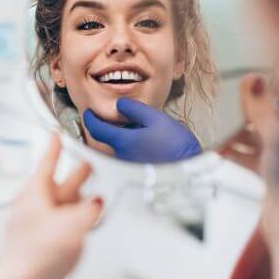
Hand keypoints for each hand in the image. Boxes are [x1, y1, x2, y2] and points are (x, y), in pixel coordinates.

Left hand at [0, 134, 102, 278]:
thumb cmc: (37, 255)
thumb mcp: (74, 224)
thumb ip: (89, 210)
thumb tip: (96, 203)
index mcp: (35, 193)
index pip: (48, 161)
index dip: (55, 146)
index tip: (57, 133)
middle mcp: (32, 208)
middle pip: (58, 184)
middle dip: (76, 174)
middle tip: (89, 164)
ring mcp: (33, 228)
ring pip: (60, 207)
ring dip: (77, 201)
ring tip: (94, 198)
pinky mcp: (37, 247)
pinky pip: (59, 226)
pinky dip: (73, 222)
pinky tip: (81, 229)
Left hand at [83, 97, 202, 163]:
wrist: (190, 171)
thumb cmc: (176, 146)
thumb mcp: (157, 119)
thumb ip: (135, 109)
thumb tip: (119, 104)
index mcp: (123, 141)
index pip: (97, 129)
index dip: (90, 118)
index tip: (88, 112)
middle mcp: (121, 157)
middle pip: (109, 138)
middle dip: (114, 127)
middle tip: (127, 118)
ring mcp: (128, 167)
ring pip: (120, 147)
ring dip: (127, 138)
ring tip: (147, 132)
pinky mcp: (137, 174)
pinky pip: (129, 156)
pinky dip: (134, 148)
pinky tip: (151, 145)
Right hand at [237, 73, 278, 278]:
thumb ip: (263, 111)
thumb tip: (255, 81)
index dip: (272, 79)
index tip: (249, 71)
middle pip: (272, 111)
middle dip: (248, 105)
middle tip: (225, 96)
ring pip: (258, 133)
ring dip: (237, 129)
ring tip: (216, 121)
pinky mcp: (274, 173)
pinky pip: (251, 154)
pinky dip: (235, 150)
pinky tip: (217, 147)